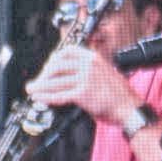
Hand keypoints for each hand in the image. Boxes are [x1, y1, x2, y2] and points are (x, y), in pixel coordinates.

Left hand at [23, 39, 142, 133]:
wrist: (130, 108)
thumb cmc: (120, 95)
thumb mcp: (106, 73)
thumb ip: (89, 70)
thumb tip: (68, 75)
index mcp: (94, 58)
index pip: (67, 51)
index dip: (54, 59)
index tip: (47, 66)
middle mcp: (88, 66)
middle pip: (57, 65)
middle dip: (44, 74)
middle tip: (38, 81)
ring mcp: (85, 79)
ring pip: (55, 81)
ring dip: (40, 85)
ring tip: (32, 89)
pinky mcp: (82, 94)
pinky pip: (59, 94)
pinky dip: (46, 96)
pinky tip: (39, 97)